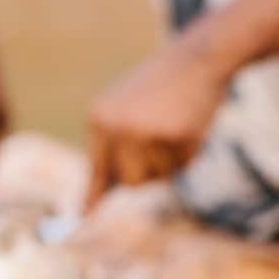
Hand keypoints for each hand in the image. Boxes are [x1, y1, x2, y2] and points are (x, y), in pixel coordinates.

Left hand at [85, 44, 229, 208]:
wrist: (196, 59)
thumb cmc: (160, 89)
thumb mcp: (126, 113)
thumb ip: (112, 152)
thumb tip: (93, 202)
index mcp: (99, 119)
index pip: (97, 168)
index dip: (93, 196)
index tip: (82, 219)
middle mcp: (116, 127)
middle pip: (129, 183)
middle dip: (146, 173)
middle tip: (159, 145)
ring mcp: (145, 133)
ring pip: (156, 178)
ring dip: (168, 163)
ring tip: (173, 128)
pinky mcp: (174, 137)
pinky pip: (181, 166)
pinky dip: (189, 152)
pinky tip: (189, 125)